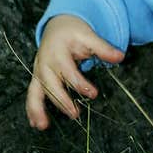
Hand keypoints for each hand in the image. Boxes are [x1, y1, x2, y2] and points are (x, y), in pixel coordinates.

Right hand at [26, 14, 124, 129]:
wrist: (56, 27)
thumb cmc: (73, 33)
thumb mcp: (88, 36)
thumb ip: (103, 48)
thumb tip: (120, 57)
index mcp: (57, 51)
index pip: (68, 71)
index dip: (80, 84)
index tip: (93, 94)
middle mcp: (44, 63)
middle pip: (51, 84)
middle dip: (61, 100)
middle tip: (75, 113)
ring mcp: (38, 72)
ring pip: (36, 91)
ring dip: (38, 109)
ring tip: (43, 125)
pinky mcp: (37, 79)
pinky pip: (32, 95)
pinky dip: (32, 109)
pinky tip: (36, 123)